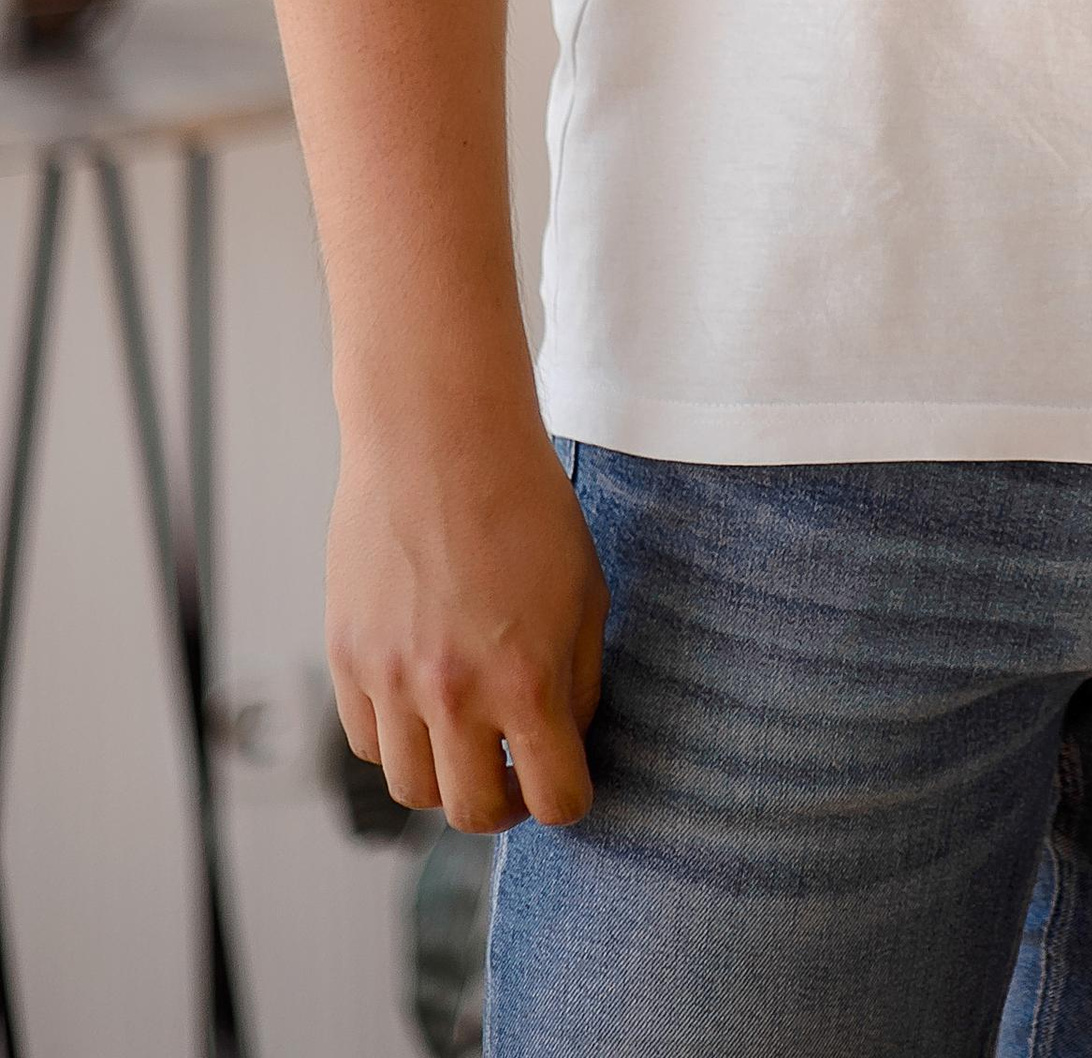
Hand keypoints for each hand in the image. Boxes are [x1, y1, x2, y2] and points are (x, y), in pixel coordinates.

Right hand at [328, 416, 607, 830]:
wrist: (439, 436)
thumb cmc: (526, 503)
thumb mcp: (586, 589)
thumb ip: (579, 679)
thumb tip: (565, 740)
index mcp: (526, 680)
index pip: (554, 799)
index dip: (570, 799)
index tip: (567, 781)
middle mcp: (453, 695)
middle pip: (473, 814)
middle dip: (505, 803)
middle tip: (516, 773)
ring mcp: (391, 680)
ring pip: (411, 790)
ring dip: (445, 778)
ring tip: (467, 739)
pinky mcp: (347, 658)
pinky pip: (368, 741)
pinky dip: (398, 740)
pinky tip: (422, 703)